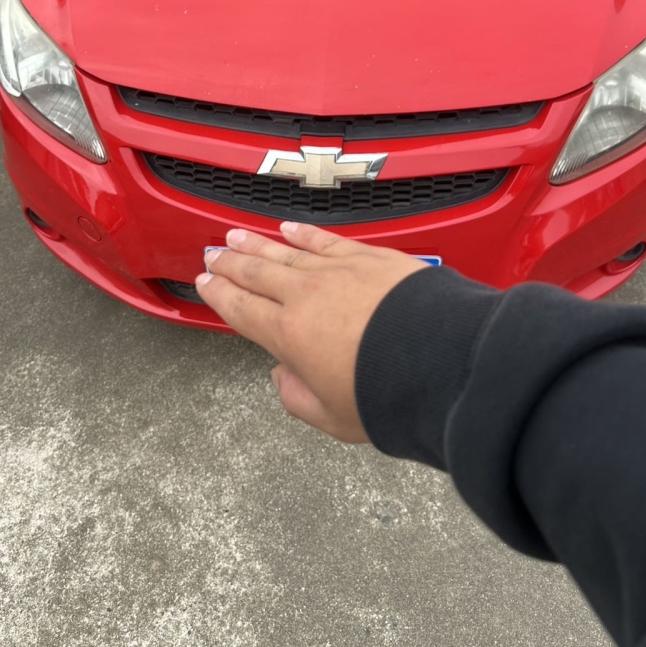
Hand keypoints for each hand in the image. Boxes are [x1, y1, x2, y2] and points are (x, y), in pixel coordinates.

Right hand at [195, 223, 427, 443]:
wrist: (441, 357)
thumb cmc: (390, 393)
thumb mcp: (333, 418)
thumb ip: (298, 399)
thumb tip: (282, 378)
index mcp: (288, 336)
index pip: (241, 308)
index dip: (219, 294)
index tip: (204, 282)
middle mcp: (305, 296)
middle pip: (256, 273)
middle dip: (230, 263)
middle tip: (211, 254)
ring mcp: (336, 271)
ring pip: (285, 251)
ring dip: (257, 243)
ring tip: (236, 236)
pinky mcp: (368, 257)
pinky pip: (326, 240)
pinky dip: (303, 233)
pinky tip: (289, 228)